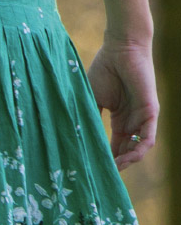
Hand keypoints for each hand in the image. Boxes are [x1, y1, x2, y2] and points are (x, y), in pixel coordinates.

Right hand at [89, 37, 157, 168]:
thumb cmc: (105, 69)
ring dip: (127, 160)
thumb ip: (88, 117)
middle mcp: (133, 120)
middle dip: (116, 163)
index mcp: (119, 118)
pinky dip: (139, 149)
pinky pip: (148, 137)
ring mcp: (143, 117)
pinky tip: (128, 158)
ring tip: (113, 170)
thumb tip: (74, 137)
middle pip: (126, 149)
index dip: (105, 157)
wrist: (120, 49)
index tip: (92, 168)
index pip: (114, 143)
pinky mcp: (151, 111)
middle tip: (101, 175)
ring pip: (138, 147)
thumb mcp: (91, 98)